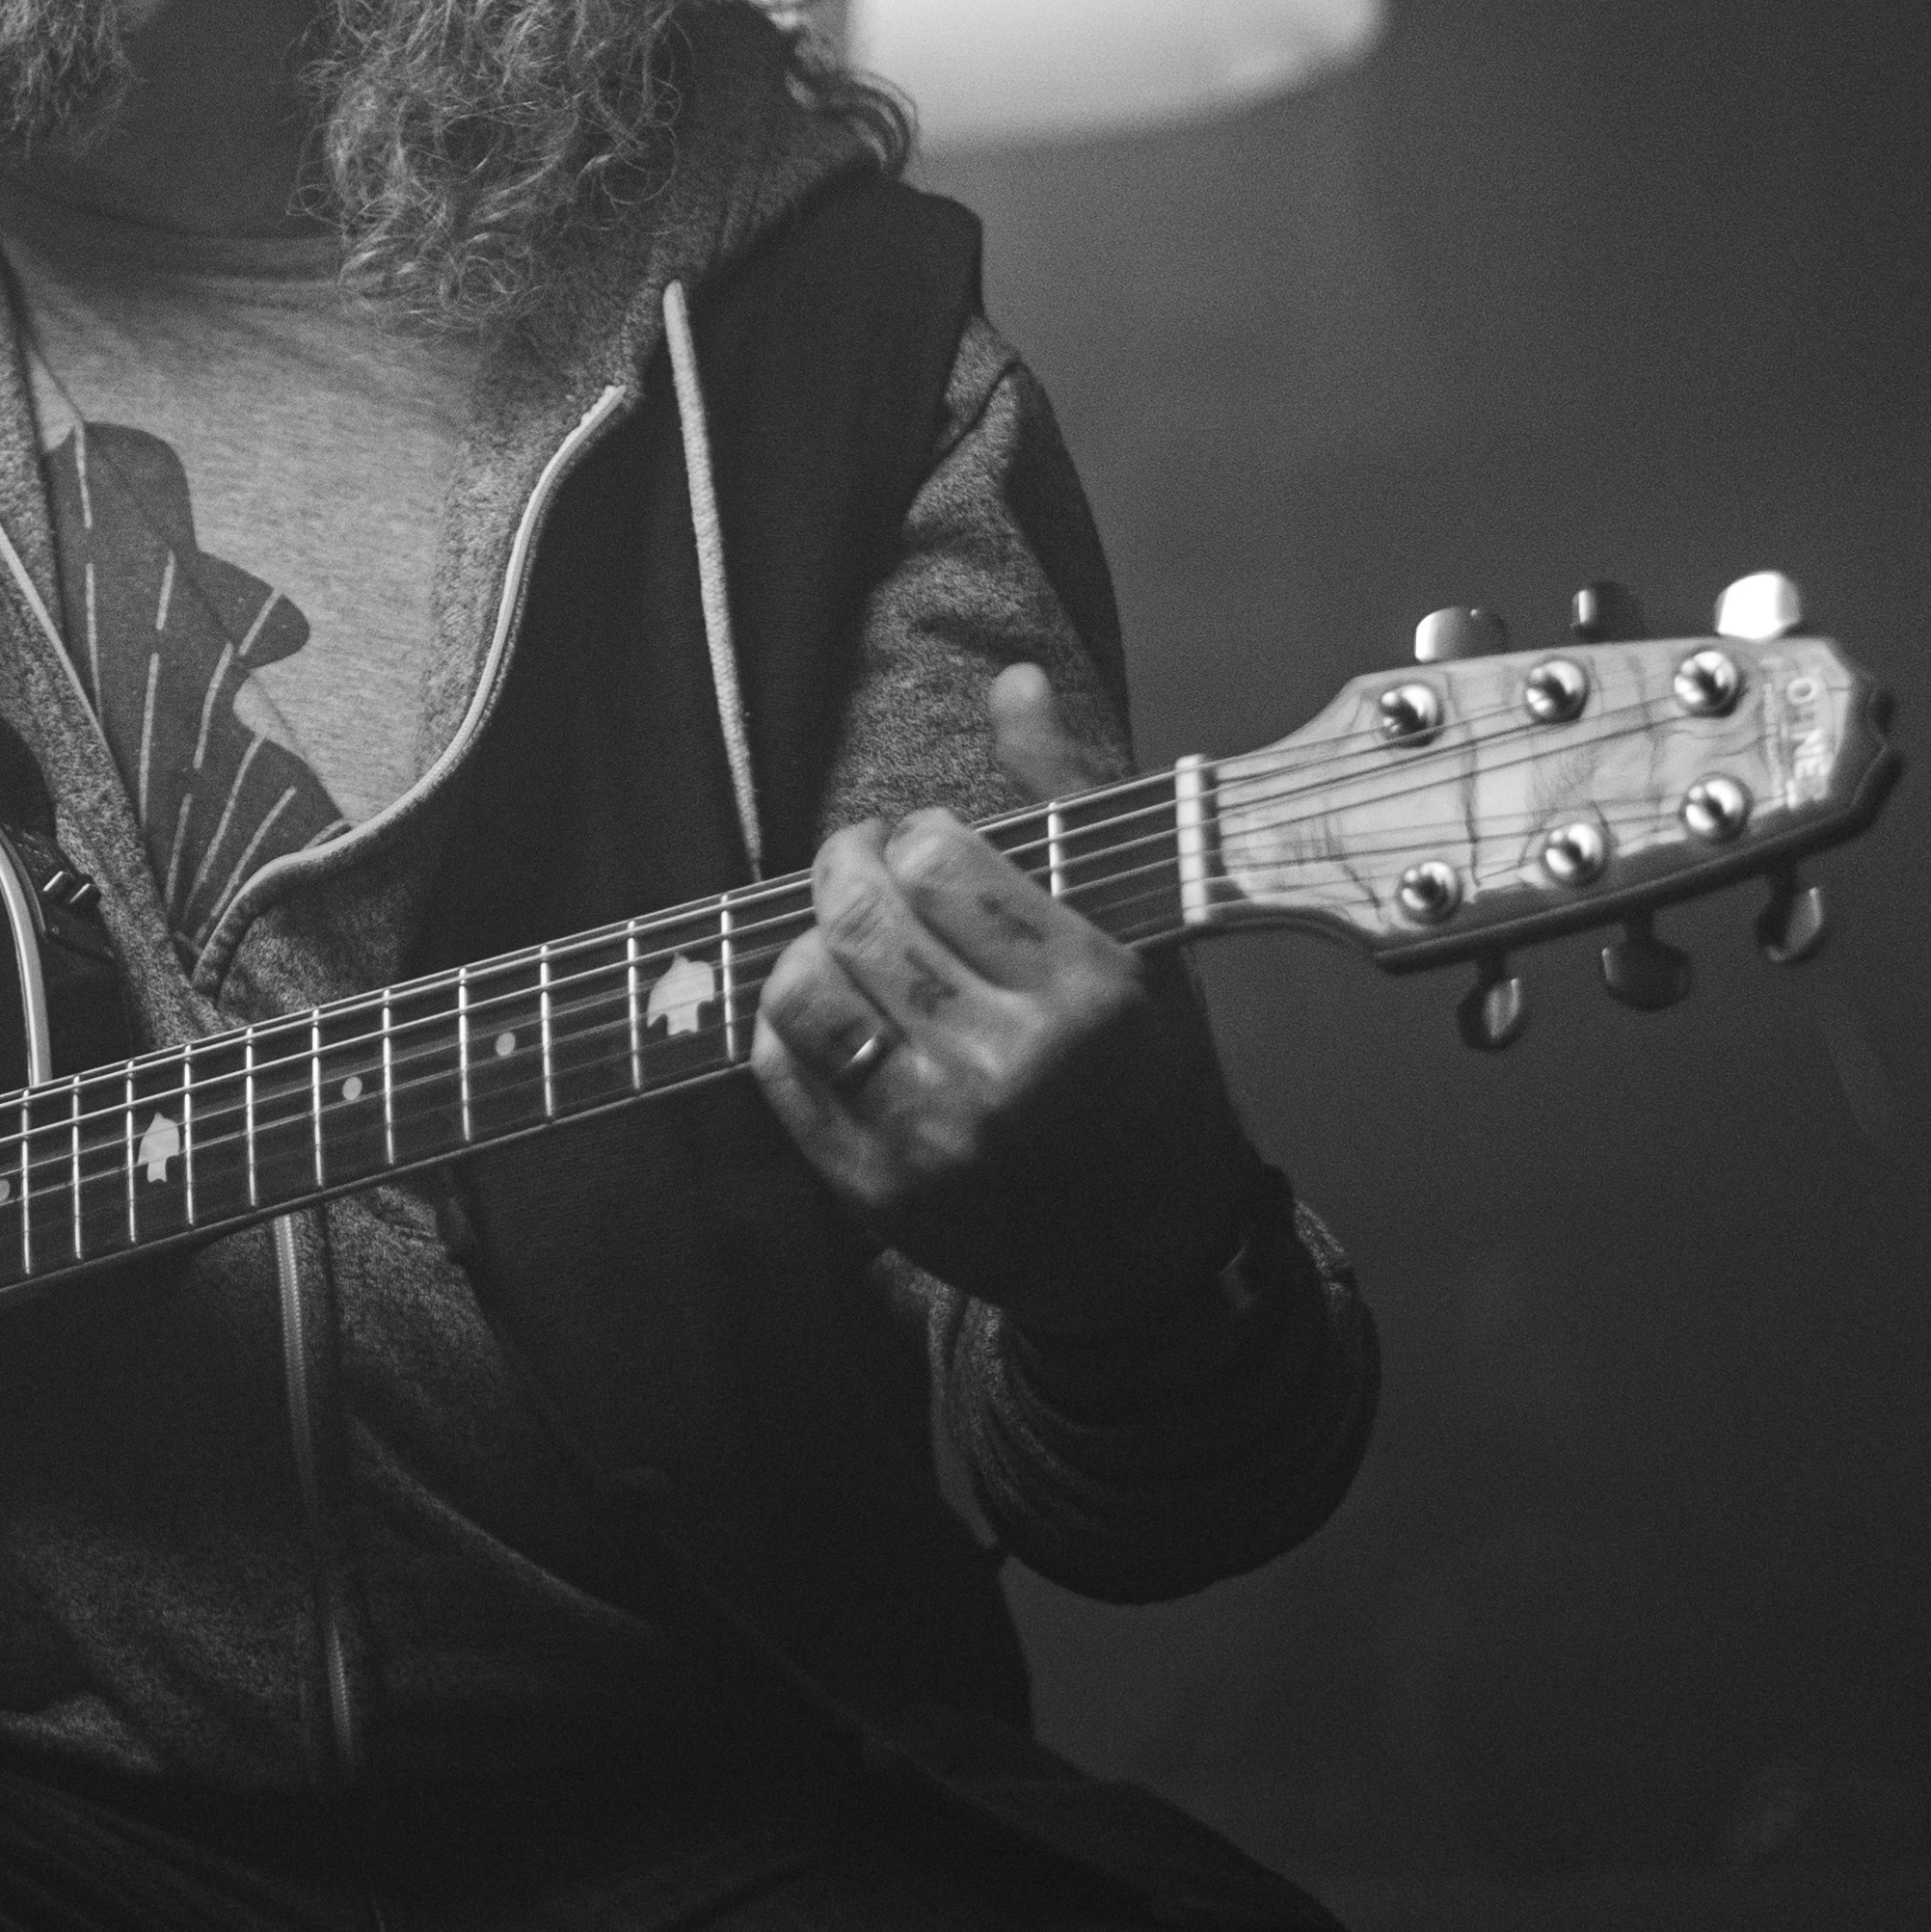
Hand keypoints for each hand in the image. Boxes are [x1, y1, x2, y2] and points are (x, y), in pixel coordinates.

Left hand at [746, 664, 1263, 1329]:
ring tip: (842, 937)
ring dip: (806, 942)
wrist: (1147, 1253)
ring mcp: (938, 1137)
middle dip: (844, 866)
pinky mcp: (878, 1192)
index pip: (944, 862)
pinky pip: (781, 1074)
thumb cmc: (1149, 1076)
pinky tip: (828, 1009)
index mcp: (1090, 993)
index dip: (917, 833)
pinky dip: (783, 1024)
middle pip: (862, 919)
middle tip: (860, 865)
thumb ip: (1074, 802)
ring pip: (806, 993)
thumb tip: (1017, 678)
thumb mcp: (1142, 936)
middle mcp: (1011, 1068)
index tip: (927, 841)